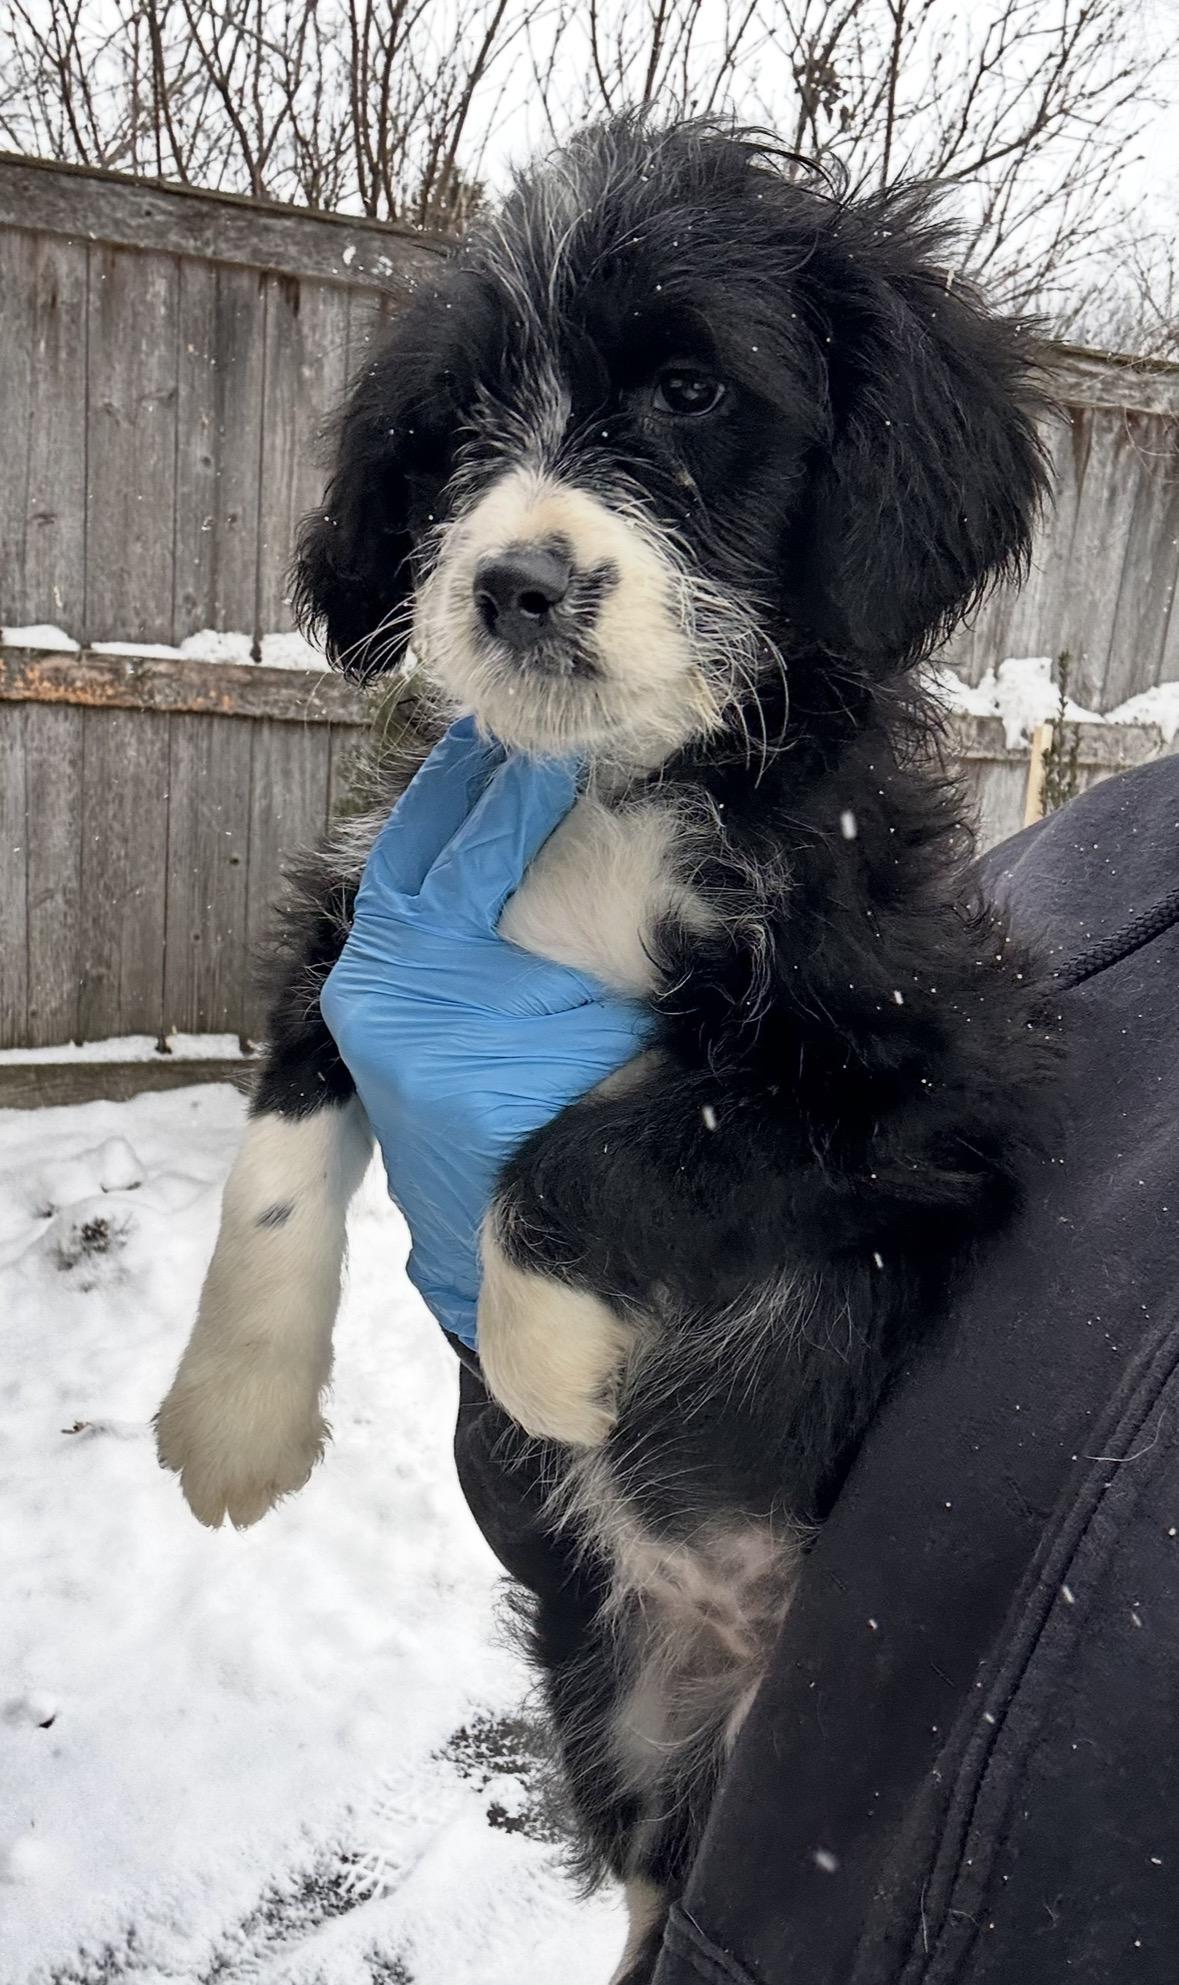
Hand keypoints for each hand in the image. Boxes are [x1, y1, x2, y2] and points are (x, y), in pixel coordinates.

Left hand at [320, 719, 651, 1348]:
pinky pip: (386, 910)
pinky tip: (457, 831)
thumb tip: (642, 848)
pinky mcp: (363, 1012)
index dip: (524, 792)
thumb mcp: (598, 1040)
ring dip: (436, 812)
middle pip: (412, 846)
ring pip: (388, 871)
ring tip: (483, 757)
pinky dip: (420, 858)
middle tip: (512, 722)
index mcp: (432, 989)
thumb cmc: (559, 1142)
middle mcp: (378, 986)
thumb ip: (606, 950)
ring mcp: (360, 1000)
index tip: (567, 744)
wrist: (486, 1241)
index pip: (475, 853)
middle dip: (463, 778)